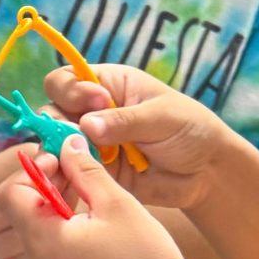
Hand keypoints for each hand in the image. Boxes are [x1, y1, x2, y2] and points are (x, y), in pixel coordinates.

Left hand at [0, 132, 196, 258]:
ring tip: (88, 200)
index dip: (30, 172)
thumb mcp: (118, 204)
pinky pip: (44, 253)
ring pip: (32, 232)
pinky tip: (90, 228)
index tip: (60, 165)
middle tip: (76, 176)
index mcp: (43, 240)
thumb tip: (65, 144)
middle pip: (17, 213)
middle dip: (41, 187)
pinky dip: (58, 233)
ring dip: (51, 210)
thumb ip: (85, 170)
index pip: (7, 194)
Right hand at [42, 64, 233, 213]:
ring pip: (55, 144)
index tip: (97, 102)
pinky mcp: (94, 171)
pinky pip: (69, 172)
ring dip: (60, 151)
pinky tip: (76, 178)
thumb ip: (125, 121)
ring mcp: (90, 143)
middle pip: (52, 111)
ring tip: (79, 159)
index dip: (72, 90)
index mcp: (108, 85)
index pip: (67, 79)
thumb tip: (86, 125)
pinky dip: (67, 175)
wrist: (206, 171)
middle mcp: (91, 112)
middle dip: (59, 123)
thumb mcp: (161, 117)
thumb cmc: (190, 130)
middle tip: (81, 136)